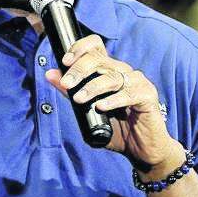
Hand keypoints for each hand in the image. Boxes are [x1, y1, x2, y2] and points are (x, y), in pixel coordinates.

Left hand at [45, 35, 179, 171]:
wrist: (140, 150)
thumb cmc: (116, 129)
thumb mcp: (87, 111)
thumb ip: (70, 93)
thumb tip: (50, 74)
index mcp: (109, 70)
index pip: (96, 46)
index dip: (80, 48)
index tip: (65, 61)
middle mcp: (123, 72)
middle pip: (100, 60)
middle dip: (80, 70)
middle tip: (67, 84)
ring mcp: (137, 82)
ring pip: (112, 76)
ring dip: (93, 87)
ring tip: (79, 98)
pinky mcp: (147, 95)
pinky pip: (129, 93)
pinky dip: (113, 100)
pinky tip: (101, 106)